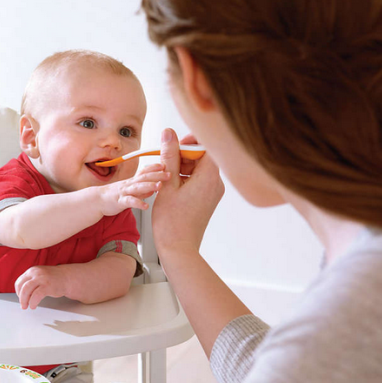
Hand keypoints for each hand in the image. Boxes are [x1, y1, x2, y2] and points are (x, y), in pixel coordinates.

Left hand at [15, 265, 68, 309]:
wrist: (67, 277)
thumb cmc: (53, 279)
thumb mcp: (39, 276)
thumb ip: (30, 282)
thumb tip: (21, 294)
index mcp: (32, 270)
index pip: (19, 281)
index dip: (18, 292)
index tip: (21, 298)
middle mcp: (36, 273)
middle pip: (21, 286)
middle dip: (20, 298)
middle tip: (23, 305)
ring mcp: (41, 278)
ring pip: (26, 290)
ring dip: (24, 300)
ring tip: (27, 306)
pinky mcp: (47, 286)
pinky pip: (35, 296)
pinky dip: (33, 302)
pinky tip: (34, 306)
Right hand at [98, 163, 170, 215]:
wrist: (98, 200)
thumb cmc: (116, 195)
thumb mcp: (131, 189)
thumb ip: (144, 188)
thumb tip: (157, 185)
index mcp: (133, 181)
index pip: (144, 171)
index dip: (155, 167)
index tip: (166, 165)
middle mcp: (129, 184)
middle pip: (144, 177)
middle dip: (157, 175)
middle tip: (169, 174)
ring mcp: (124, 192)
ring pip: (137, 187)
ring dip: (149, 186)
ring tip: (159, 186)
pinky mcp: (120, 201)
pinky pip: (129, 202)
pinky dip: (138, 203)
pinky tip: (145, 206)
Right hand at [153, 129, 223, 256]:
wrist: (179, 248)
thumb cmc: (172, 222)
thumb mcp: (167, 184)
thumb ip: (169, 156)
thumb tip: (169, 133)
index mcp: (209, 178)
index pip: (206, 146)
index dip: (189, 142)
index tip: (174, 145)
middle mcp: (216, 184)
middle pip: (202, 157)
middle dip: (183, 156)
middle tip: (165, 163)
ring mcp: (213, 192)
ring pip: (199, 169)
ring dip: (182, 167)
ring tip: (165, 178)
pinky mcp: (208, 200)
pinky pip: (199, 181)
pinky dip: (185, 179)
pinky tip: (171, 187)